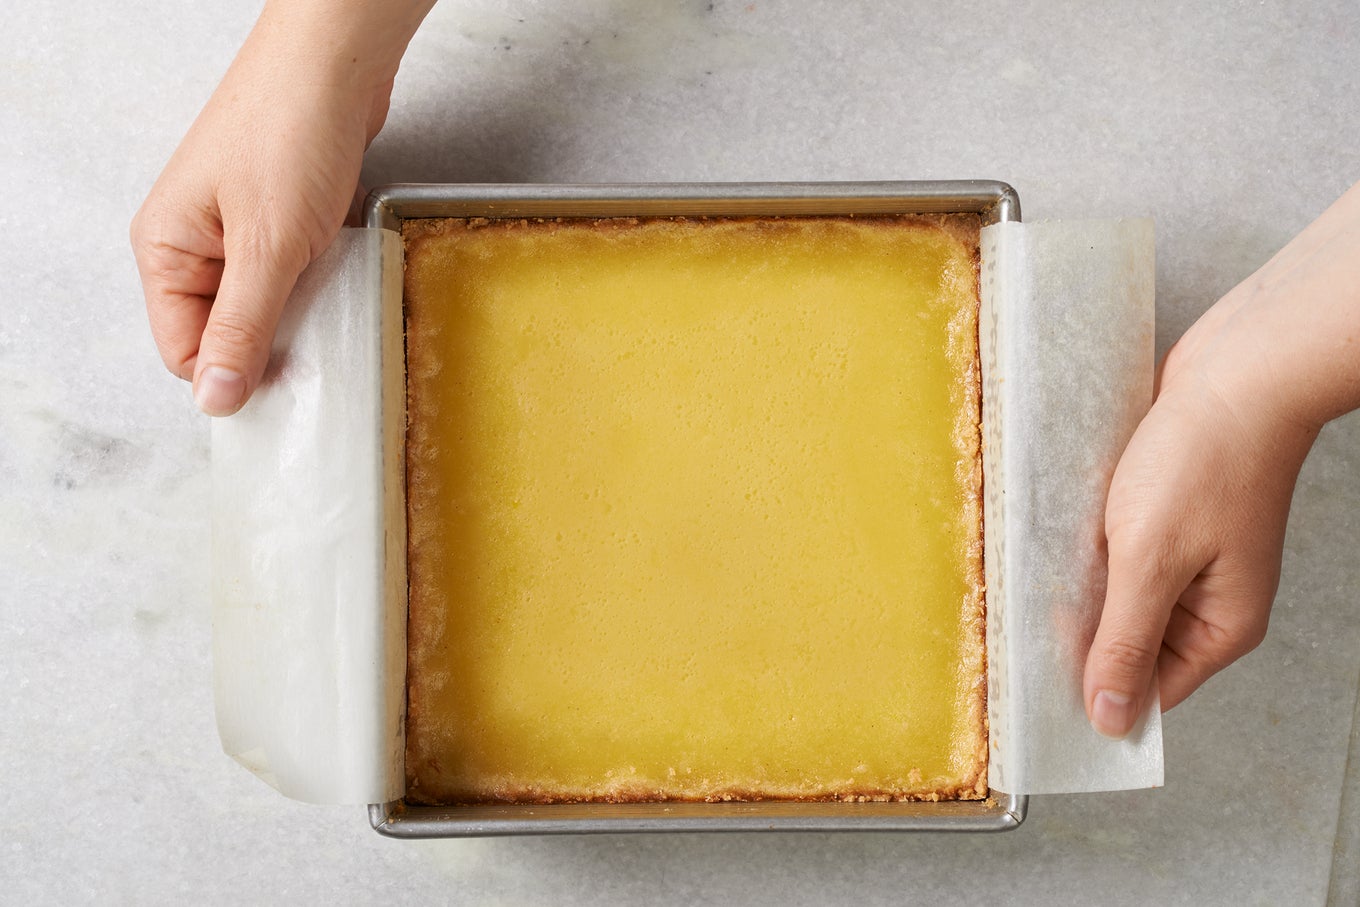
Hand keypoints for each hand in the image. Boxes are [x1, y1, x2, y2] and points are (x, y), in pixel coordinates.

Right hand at [131, 0, 430, 415]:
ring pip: (264, 303)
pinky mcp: (280, 216)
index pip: (183, 350)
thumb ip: (242, 326)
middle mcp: (193, 242)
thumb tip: (215, 397)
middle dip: (269, 343)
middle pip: (224, 330)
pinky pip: (293, 273)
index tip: (284, 384)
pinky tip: (339, 270)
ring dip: (298, 311)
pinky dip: (317, 279)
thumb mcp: (266, 248)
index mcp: (166, 249)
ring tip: (328, 295)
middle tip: (315, 343)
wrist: (336, 62)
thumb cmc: (290, 135)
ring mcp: (237, 228)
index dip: (231, 374)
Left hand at [1084, 180, 1359, 736]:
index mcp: (1220, 626)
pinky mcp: (1164, 516)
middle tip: (1024, 623)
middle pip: (1129, 643)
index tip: (1035, 690)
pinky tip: (1058, 534)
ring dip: (1080, 586)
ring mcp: (1187, 556)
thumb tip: (1112, 718)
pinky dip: (1087, 546)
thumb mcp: (1152, 559)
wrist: (1238, 368)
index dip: (1094, 691)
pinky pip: (1116, 550)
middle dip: (1080, 634)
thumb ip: (1126, 640)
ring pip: (1117, 593)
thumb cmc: (1206, 458)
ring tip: (1037, 572)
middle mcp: (1208, 599)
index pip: (1149, 690)